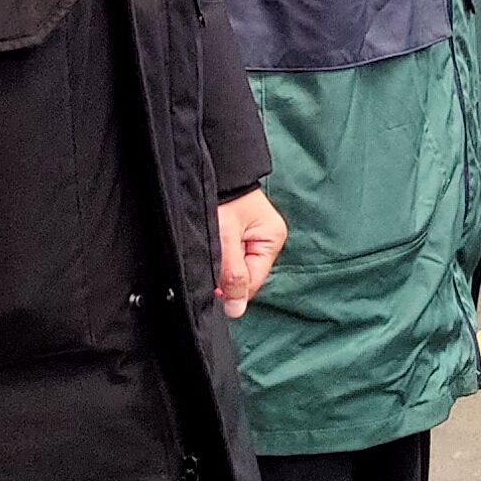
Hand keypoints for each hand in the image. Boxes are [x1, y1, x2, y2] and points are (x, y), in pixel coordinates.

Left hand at [214, 186, 286, 315]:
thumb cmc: (222, 198)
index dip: (230, 289)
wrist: (214, 169)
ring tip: (209, 246)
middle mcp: (267, 240)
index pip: (252, 281)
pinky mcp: (240, 234)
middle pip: (244, 276)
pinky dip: (219, 256)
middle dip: (224, 275)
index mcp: (272, 240)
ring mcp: (254, 237)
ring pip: (235, 267)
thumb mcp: (225, 238)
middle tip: (208, 259)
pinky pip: (231, 256)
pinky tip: (211, 246)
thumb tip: (237, 311)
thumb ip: (232, 275)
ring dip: (220, 264)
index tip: (210, 286)